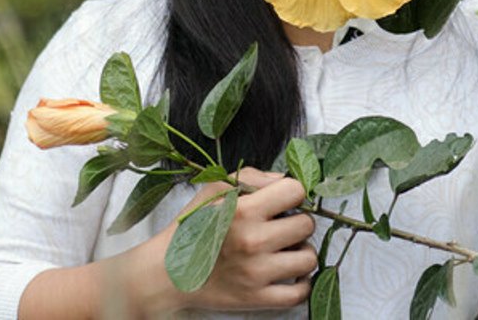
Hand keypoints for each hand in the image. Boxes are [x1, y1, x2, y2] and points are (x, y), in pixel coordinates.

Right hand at [179, 168, 317, 311]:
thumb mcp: (214, 190)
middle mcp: (252, 241)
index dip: (292, 193)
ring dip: (301, 252)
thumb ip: (252, 177)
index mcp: (242, 210)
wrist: (168, 273)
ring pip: (308, 258)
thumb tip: (285, 179)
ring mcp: (256, 273)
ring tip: (285, 250)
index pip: (295, 190)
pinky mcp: (257, 299)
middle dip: (297, 222)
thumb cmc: (192, 228)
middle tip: (282, 226)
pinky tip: (290, 273)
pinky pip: (299, 293)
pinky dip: (301, 283)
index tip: (283, 201)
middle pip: (307, 224)